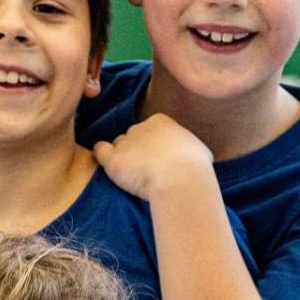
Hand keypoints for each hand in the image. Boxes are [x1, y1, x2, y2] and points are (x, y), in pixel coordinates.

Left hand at [91, 112, 213, 201]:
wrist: (181, 178)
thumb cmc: (195, 167)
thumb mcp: (199, 149)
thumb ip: (187, 147)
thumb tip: (193, 152)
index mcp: (160, 121)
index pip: (150, 130)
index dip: (153, 146)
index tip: (159, 161)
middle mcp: (140, 127)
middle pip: (133, 137)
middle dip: (138, 152)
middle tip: (148, 171)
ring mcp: (125, 142)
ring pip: (119, 147)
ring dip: (124, 158)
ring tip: (135, 176)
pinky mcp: (113, 160)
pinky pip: (101, 151)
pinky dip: (102, 155)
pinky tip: (110, 164)